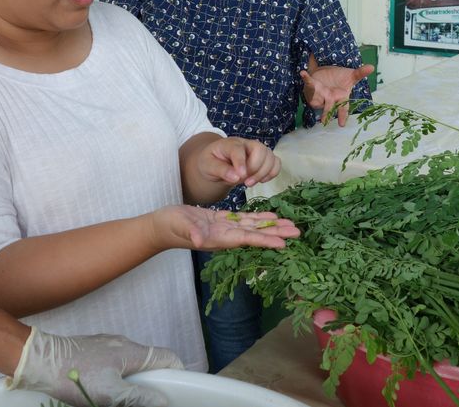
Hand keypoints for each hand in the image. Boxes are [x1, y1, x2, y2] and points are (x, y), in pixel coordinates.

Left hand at [10, 328, 181, 406]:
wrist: (40, 360)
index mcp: (133, 352)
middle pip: (148, 362)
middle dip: (150, 382)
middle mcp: (123, 343)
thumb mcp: (110, 394)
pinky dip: (115, 375)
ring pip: (129, 363)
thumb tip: (163, 402)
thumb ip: (139, 397)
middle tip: (144, 399)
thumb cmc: (75, 375)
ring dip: (131, 380)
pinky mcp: (93, 349)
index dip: (176, 372)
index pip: (167, 357)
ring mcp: (107, 344)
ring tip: (120, 397)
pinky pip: (113, 361)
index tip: (177, 389)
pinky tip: (102, 388)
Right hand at [153, 205, 300, 250]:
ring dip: (271, 225)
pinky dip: (258, 218)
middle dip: (276, 233)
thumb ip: (192, 233)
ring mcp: (225, 229)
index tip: (283, 243)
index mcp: (219, 238)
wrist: (161, 226)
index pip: (247, 239)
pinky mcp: (221, 221)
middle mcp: (226, 236)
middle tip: (298, 233)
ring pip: (253, 227)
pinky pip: (244, 220)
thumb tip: (200, 240)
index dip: (265, 240)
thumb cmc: (170, 226)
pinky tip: (270, 216)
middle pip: (256, 234)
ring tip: (290, 225)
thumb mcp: (181, 227)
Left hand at [196, 137, 280, 187]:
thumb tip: (236, 177)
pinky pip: (276, 163)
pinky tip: (261, 180)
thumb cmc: (211, 163)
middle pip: (260, 150)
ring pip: (271, 156)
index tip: (240, 176)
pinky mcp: (264, 159)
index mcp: (230, 144)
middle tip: (244, 181)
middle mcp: (246, 144)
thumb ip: (220, 170)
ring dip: (264, 173)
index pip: (238, 149)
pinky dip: (272, 173)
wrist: (216, 164)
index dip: (240, 162)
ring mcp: (257, 150)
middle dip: (254, 168)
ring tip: (249, 183)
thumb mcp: (208, 166)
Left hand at [300, 62, 374, 125]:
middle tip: (323, 120)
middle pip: (328, 107)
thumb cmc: (340, 80)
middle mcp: (329, 98)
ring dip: (315, 97)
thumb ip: (360, 73)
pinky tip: (303, 73)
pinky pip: (308, 83)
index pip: (343, 108)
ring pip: (316, 99)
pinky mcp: (312, 86)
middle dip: (326, 113)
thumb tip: (372, 66)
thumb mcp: (351, 76)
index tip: (341, 125)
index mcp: (340, 98)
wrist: (327, 75)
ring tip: (315, 94)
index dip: (342, 116)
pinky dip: (306, 78)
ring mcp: (319, 94)